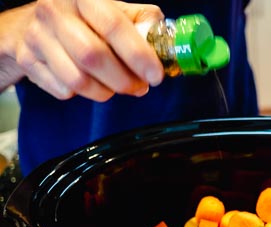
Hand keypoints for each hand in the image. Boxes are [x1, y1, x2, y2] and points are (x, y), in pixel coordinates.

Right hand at [16, 0, 164, 100]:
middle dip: (123, 80)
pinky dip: (84, 95)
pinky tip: (91, 83)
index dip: (138, 54)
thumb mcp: (114, 10)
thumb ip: (141, 23)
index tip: (155, 76)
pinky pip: (63, 90)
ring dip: (105, 92)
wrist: (36, 24)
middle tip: (140, 87)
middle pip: (93, 56)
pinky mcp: (28, 60)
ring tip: (116, 86)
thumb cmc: (85, 19)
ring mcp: (37, 36)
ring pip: (78, 80)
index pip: (113, 26)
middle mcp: (55, 11)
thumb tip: (165, 42)